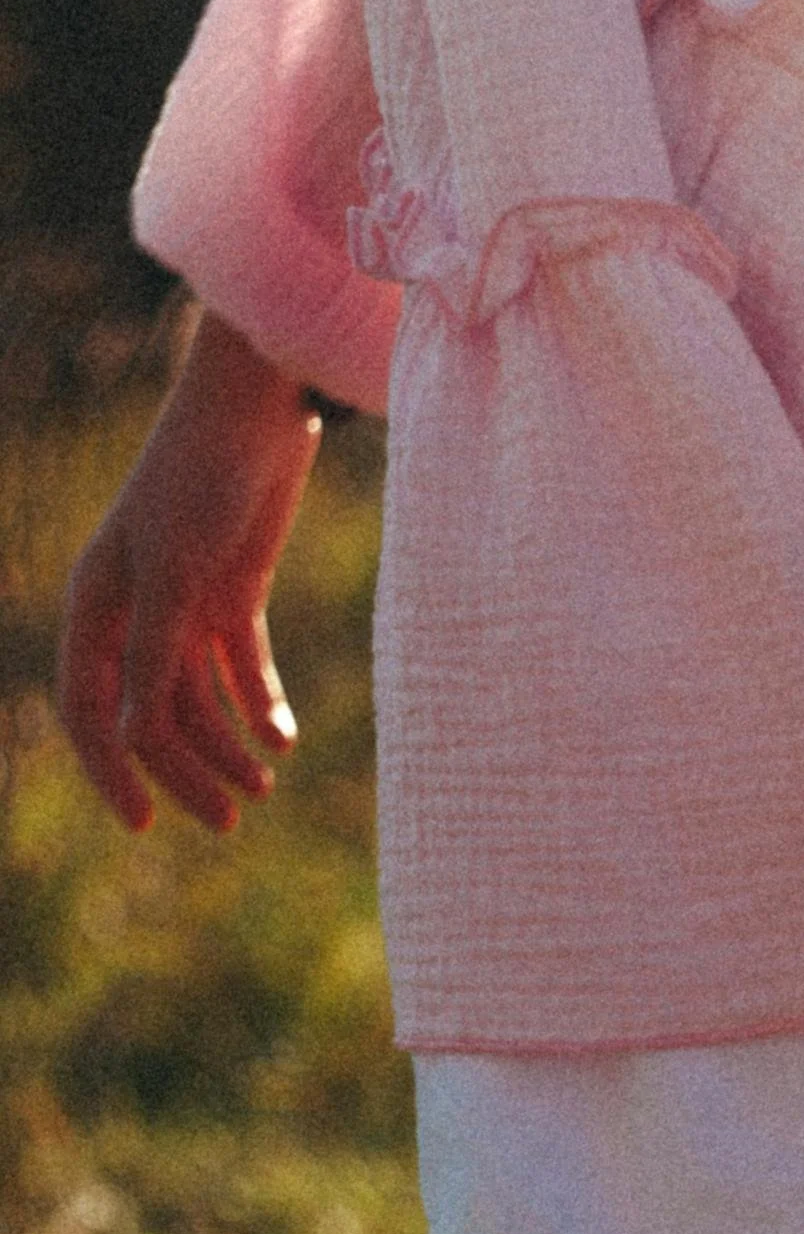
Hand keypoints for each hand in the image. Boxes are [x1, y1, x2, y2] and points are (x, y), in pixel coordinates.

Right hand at [56, 310, 322, 832]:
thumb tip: (135, 733)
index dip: (113, 771)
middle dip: (187, 771)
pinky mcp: (234, 591)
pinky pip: (240, 668)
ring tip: (266, 784)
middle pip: (151, 716)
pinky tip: (281, 739)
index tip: (145, 825)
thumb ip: (156, 652)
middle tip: (233, 821)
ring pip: (197, 699)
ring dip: (227, 746)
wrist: (258, 409)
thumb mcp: (176, 571)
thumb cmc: (200, 478)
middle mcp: (132, 612)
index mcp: (95, 606)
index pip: (91, 710)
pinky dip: (258, 705)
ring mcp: (184, 603)